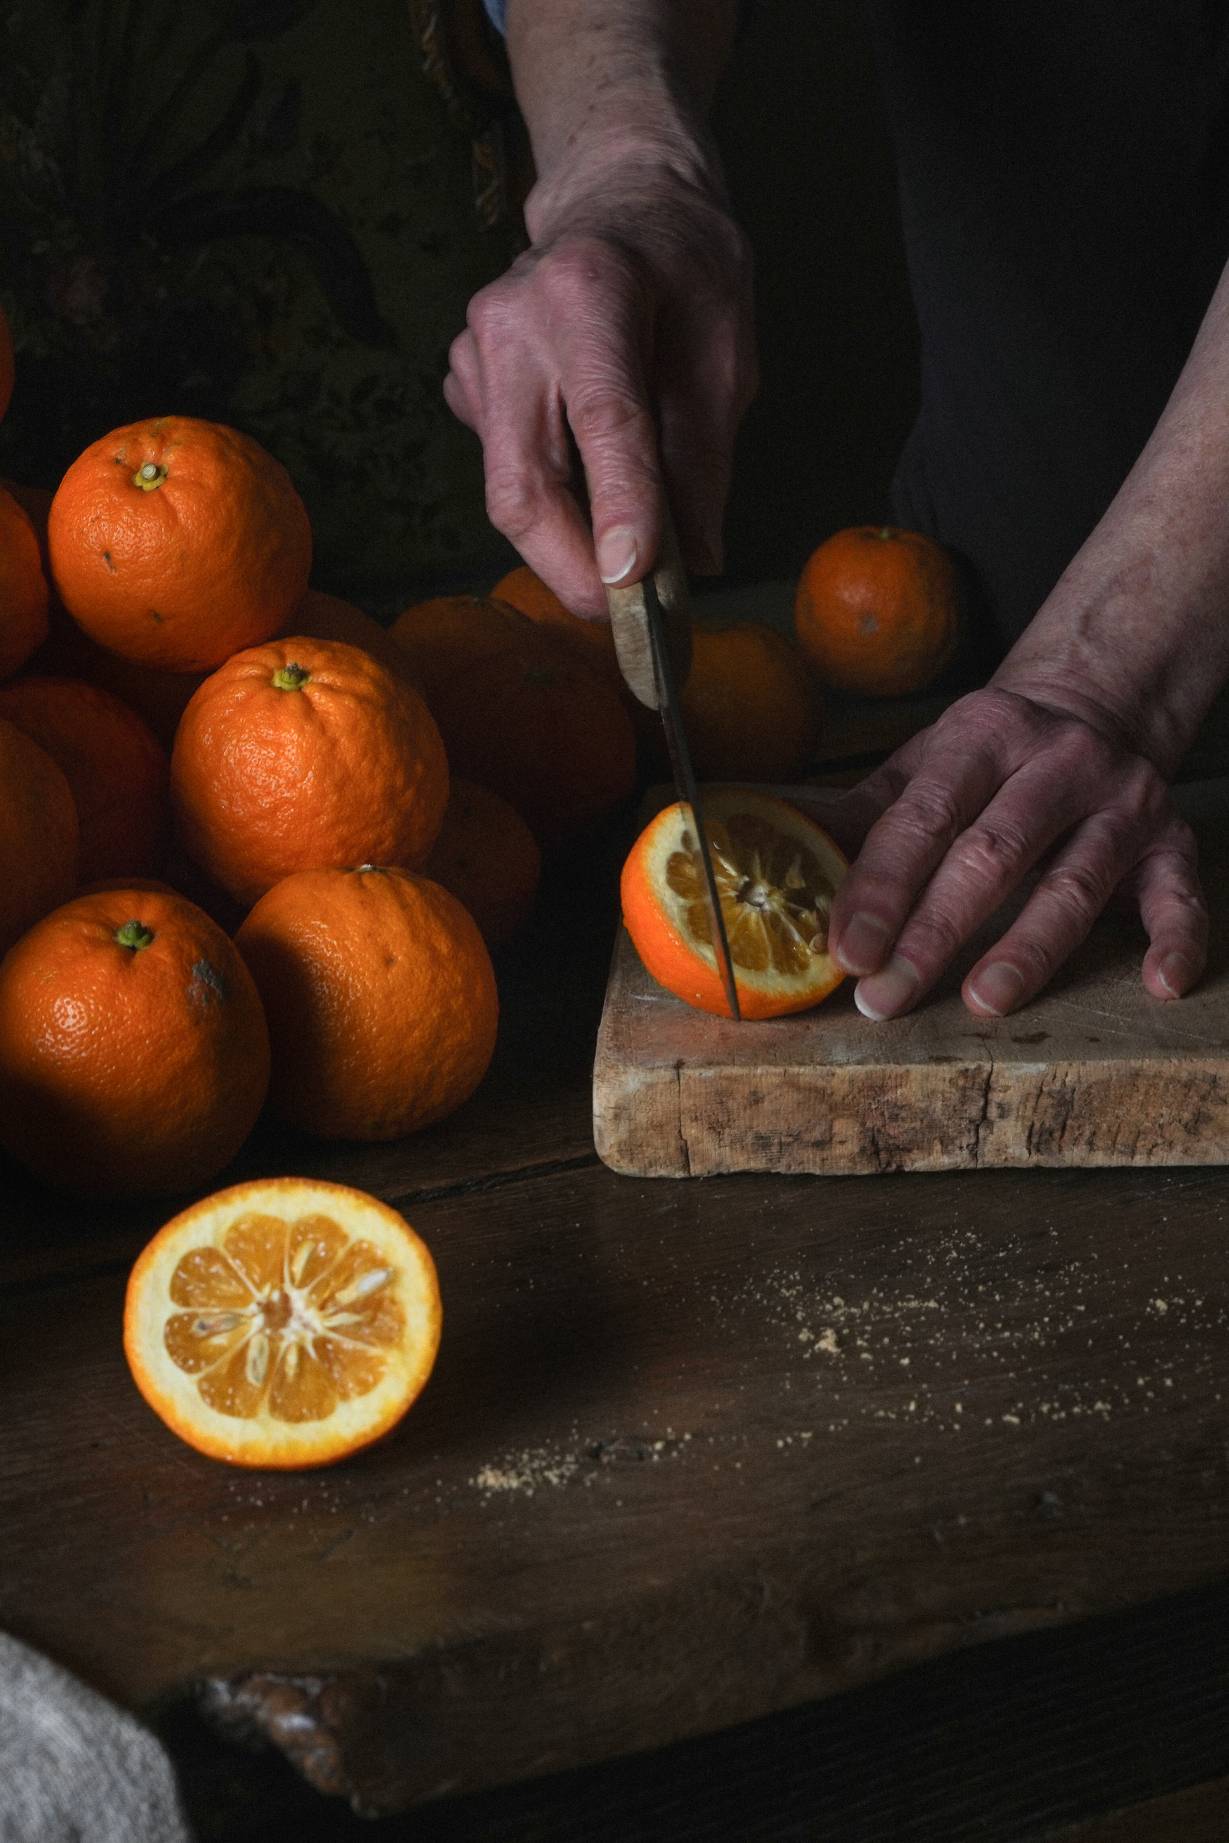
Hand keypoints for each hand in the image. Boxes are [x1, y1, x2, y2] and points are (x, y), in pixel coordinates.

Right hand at [444, 156, 756, 615]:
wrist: (617, 199)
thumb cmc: (683, 267)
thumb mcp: (727, 350)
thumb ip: (705, 457)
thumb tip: (696, 562)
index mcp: (589, 292)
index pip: (603, 419)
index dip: (619, 508)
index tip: (636, 584)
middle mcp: (511, 321)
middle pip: (523, 484)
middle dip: (574, 570)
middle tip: (631, 622)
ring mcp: (475, 354)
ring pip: (509, 492)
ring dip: (569, 546)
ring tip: (630, 559)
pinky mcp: (464, 384)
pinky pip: (507, 471)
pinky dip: (557, 503)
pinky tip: (592, 474)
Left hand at [801, 684, 1207, 1018]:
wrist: (1098, 701)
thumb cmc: (990, 755)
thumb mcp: (923, 764)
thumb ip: (863, 814)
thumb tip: (785, 856)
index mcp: (981, 736)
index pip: (923, 819)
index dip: (881, 888)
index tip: (846, 951)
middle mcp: (1057, 763)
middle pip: (991, 856)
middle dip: (934, 933)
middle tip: (887, 996)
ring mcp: (1122, 803)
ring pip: (1074, 884)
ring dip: (1028, 948)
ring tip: (982, 1001)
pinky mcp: (1171, 841)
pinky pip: (1179, 894)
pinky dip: (1176, 939)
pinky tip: (1161, 984)